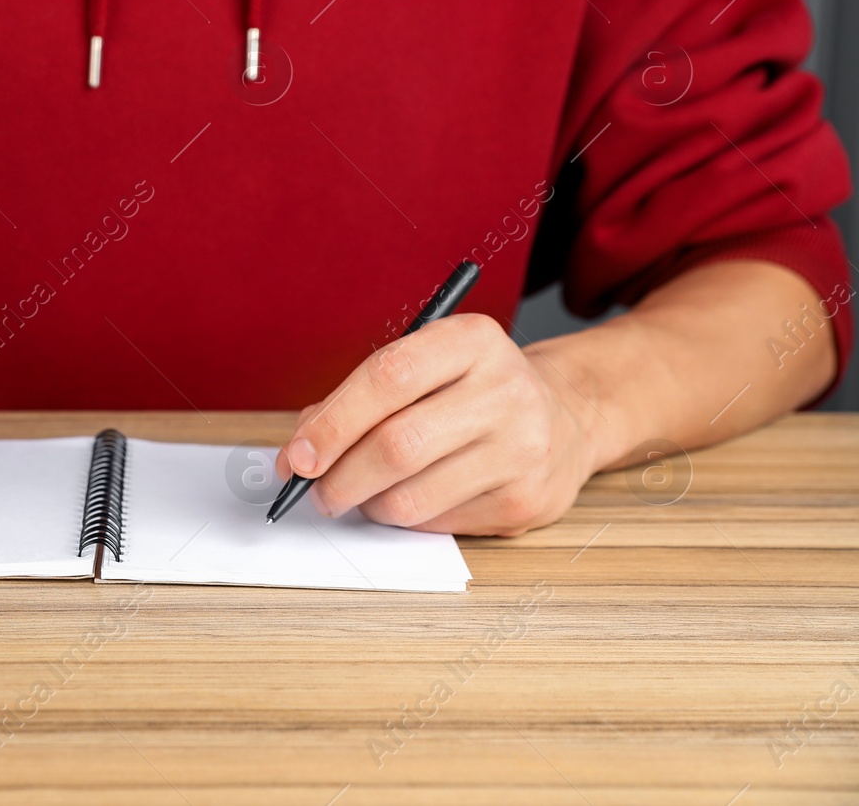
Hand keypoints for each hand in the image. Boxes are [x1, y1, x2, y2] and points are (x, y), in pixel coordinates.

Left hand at [276, 313, 600, 535]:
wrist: (565, 416)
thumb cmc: (469, 390)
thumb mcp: (424, 367)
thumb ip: (357, 399)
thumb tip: (298, 454)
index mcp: (471, 340)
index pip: (388, 378)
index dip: (333, 422)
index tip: (298, 456)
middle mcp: (505, 390)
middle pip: (397, 445)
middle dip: (339, 477)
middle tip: (314, 490)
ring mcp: (522, 448)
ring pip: (412, 496)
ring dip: (367, 504)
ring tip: (358, 495)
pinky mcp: (526, 499)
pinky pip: (438, 522)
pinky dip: (405, 520)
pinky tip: (407, 500)